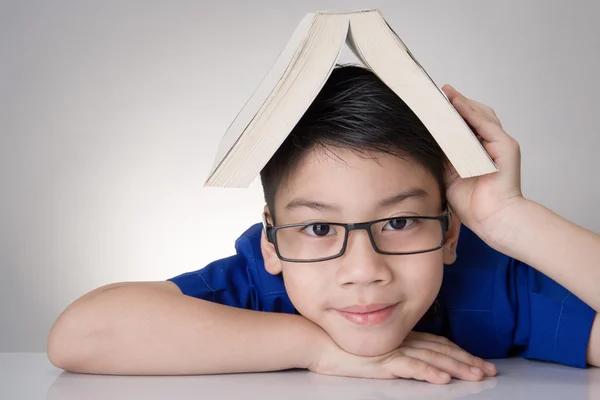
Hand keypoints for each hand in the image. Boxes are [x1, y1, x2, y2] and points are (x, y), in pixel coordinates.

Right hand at [309, 330, 496, 383]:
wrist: (319, 343)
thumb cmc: (344, 347)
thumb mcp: (376, 348)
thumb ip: (395, 351)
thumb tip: (414, 359)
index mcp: (403, 337)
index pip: (439, 343)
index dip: (461, 352)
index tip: (479, 361)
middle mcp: (402, 341)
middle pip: (442, 350)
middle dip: (468, 361)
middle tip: (490, 370)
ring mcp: (393, 350)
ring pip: (432, 358)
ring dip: (456, 367)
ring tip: (476, 375)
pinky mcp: (382, 362)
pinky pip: (410, 367)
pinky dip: (428, 372)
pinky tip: (443, 379)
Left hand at [441, 84, 525, 242]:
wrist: (491, 219)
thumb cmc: (473, 204)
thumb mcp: (449, 175)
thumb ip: (443, 157)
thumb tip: (427, 140)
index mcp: (478, 152)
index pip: (465, 126)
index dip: (451, 115)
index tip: (433, 105)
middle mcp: (491, 145)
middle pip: (474, 116)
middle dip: (457, 104)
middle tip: (437, 94)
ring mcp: (500, 144)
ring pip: (481, 116)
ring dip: (462, 104)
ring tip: (445, 94)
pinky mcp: (506, 147)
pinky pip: (486, 124)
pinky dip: (471, 113)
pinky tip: (457, 104)